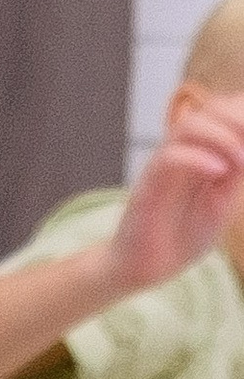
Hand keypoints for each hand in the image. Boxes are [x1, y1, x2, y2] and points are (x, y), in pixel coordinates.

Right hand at [104, 98, 243, 297]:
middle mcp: (182, 152)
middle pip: (209, 109)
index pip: (223, 111)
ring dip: (222, 137)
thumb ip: (235, 176)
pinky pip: (170, 157)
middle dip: (237, 119)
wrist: (145, 269)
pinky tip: (219, 173)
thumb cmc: (181, 238)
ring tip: (239, 163)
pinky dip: (198, 158)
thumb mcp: (222, 204)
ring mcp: (164, 166)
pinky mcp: (149, 185)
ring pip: (189, 125)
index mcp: (202, 152)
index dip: (242, 113)